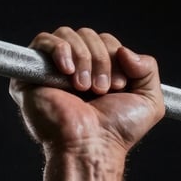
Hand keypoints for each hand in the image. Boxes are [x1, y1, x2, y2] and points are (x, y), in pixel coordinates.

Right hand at [9, 27, 164, 155]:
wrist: (92, 146)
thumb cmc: (117, 130)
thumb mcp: (150, 100)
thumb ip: (149, 68)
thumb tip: (125, 50)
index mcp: (100, 71)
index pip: (107, 41)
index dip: (116, 56)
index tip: (119, 86)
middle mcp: (77, 68)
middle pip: (89, 35)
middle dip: (101, 58)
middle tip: (101, 89)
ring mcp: (53, 70)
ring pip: (68, 34)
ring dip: (84, 58)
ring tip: (84, 88)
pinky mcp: (31, 75)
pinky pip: (43, 41)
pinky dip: (60, 50)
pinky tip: (68, 72)